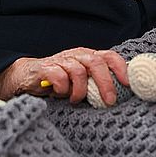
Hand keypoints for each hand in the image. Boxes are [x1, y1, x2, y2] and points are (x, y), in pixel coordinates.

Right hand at [0, 47, 127, 104]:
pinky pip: (58, 75)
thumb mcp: (81, 81)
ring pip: (78, 71)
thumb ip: (96, 83)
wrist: (28, 77)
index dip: (120, 68)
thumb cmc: (59, 81)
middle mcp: (76, 55)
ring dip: (80, 90)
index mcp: (88, 56)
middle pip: (96, 62)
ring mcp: (61, 60)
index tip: (128, 84)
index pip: (109, 56)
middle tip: (109, 101)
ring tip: (75, 100)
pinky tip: (60, 94)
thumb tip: (120, 96)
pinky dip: (63, 87)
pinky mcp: (46, 68)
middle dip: (105, 83)